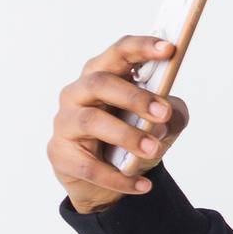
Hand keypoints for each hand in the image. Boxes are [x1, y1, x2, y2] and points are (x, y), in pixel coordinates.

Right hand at [49, 35, 192, 213]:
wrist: (106, 178)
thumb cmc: (131, 136)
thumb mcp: (161, 123)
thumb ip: (172, 114)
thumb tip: (166, 119)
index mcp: (103, 76)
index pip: (119, 53)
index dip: (142, 48)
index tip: (169, 49)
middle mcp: (78, 93)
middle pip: (100, 83)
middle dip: (135, 97)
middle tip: (162, 114)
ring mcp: (65, 122)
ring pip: (92, 121)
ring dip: (126, 136)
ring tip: (153, 150)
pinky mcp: (60, 153)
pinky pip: (89, 166)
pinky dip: (118, 178)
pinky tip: (142, 185)